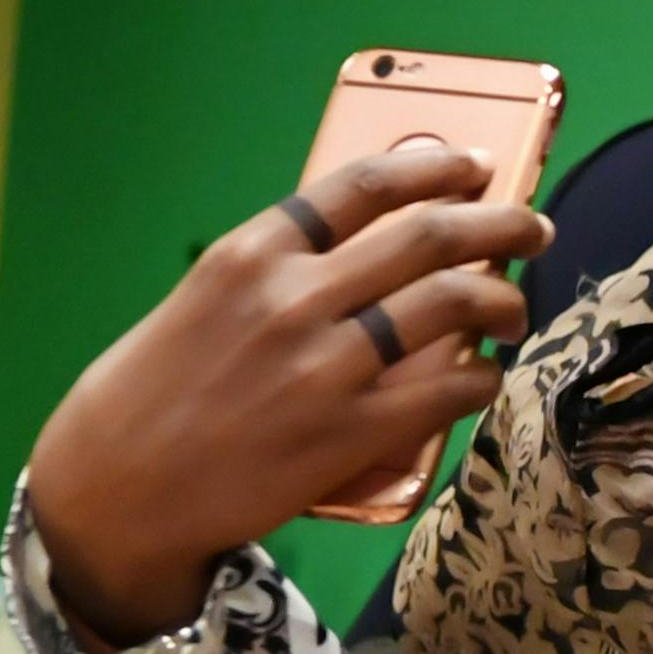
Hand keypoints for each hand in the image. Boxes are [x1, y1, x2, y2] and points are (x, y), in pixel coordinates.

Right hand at [25, 147, 554, 647]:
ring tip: (515, 310)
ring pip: (455, 304)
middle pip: (430, 237)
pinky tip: (485, 377)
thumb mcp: (205, 300)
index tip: (474, 167)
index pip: (364, 185)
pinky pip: (451, 389)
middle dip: (500, 226)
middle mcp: (295, 298)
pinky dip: (482, 377)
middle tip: (532, 229)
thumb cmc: (160, 391)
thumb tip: (369, 252)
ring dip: (505, 301)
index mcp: (253, 254)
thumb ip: (280, 272)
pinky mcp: (353, 431)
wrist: (121, 486)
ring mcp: (328, 365)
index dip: (434, 168)